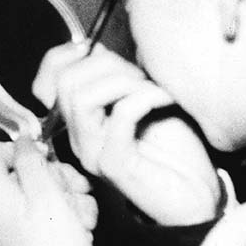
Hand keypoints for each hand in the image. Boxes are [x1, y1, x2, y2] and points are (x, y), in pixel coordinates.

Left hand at [0, 138, 96, 245]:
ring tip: (83, 217)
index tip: (45, 158)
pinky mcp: (31, 241)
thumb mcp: (46, 194)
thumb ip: (31, 162)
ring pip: (43, 193)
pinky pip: (48, 216)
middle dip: (56, 177)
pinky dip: (69, 217)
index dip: (20, 149)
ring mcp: (13, 227)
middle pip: (24, 173)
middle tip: (75, 191)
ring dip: (70, 198)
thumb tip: (23, 142)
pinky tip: (82, 229)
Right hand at [34, 43, 220, 224]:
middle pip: (66, 82)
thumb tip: (98, 48)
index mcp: (81, 122)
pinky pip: (121, 115)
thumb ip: (119, 77)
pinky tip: (167, 99)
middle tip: (142, 76)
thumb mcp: (144, 101)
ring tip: (154, 90)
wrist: (197, 198)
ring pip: (82, 97)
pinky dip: (146, 96)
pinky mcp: (114, 164)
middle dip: (107, 65)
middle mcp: (80, 139)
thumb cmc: (176, 152)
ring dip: (124, 81)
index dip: (68, 54)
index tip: (103, 49)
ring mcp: (93, 153)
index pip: (48, 80)